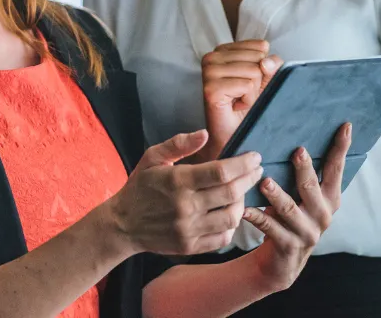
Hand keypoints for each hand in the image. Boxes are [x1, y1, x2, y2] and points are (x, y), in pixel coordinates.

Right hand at [105, 130, 263, 255]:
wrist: (122, 224)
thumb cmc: (140, 186)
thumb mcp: (152, 158)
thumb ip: (178, 144)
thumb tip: (204, 134)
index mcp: (178, 181)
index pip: (221, 172)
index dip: (243, 164)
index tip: (255, 157)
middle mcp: (185, 206)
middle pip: (231, 193)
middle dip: (250, 179)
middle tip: (257, 170)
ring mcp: (188, 229)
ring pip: (231, 217)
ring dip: (243, 202)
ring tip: (242, 192)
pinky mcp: (190, 246)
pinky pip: (222, 238)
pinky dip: (231, 225)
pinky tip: (229, 213)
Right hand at [199, 40, 283, 161]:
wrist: (234, 136)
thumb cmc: (247, 108)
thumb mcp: (265, 80)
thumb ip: (271, 65)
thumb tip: (265, 62)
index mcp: (223, 50)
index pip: (261, 47)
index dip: (263, 69)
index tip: (248, 84)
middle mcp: (211, 57)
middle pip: (258, 59)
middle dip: (258, 82)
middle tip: (243, 95)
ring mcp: (208, 72)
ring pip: (254, 71)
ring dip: (253, 92)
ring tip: (239, 101)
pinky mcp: (211, 88)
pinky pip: (246, 85)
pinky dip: (247, 100)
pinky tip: (236, 107)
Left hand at [241, 123, 351, 294]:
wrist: (282, 262)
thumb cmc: (289, 217)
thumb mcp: (300, 197)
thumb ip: (302, 174)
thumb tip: (294, 137)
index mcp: (329, 198)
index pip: (336, 169)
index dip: (341, 148)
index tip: (345, 126)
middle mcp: (323, 214)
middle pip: (313, 188)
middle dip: (305, 170)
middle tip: (298, 151)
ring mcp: (307, 232)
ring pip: (290, 209)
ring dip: (277, 195)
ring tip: (265, 181)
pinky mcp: (289, 246)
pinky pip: (270, 229)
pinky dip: (256, 217)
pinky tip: (244, 209)